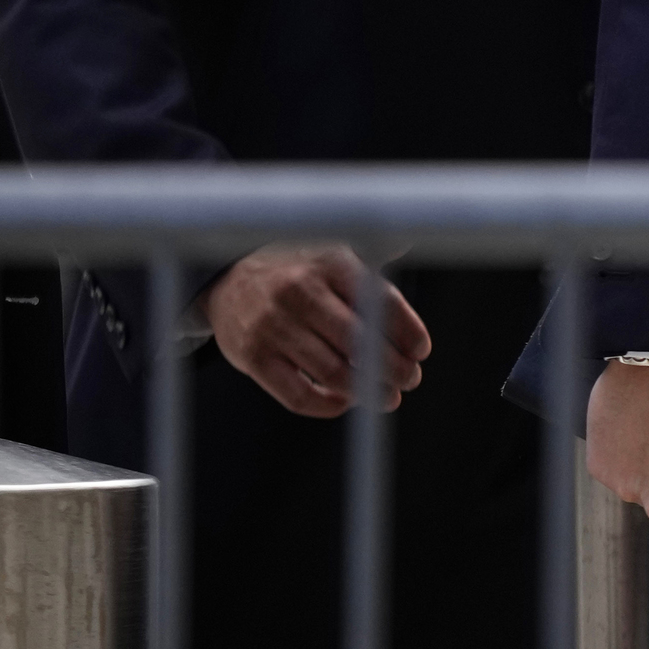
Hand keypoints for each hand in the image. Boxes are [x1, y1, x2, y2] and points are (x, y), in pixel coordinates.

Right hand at [201, 243, 428, 417]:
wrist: (227, 278)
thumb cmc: (298, 273)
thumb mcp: (333, 257)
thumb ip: (372, 268)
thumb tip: (410, 242)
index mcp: (330, 264)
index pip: (381, 302)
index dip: (408, 332)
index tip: (421, 351)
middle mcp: (300, 292)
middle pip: (360, 342)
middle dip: (394, 368)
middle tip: (410, 379)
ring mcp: (273, 326)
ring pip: (333, 372)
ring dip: (368, 390)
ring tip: (387, 397)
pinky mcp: (252, 357)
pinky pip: (298, 395)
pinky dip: (328, 405)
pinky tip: (346, 401)